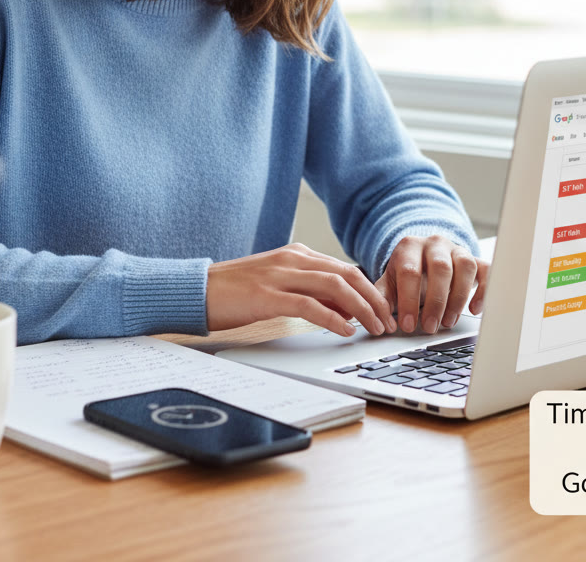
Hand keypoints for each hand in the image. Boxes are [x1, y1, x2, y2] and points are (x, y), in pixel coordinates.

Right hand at [206, 244, 397, 336]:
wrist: (198, 289)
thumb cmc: (237, 291)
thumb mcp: (279, 284)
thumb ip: (310, 291)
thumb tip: (345, 309)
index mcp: (297, 254)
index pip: (345, 268)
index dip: (369, 290)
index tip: (384, 310)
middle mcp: (293, 259)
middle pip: (347, 274)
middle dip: (373, 299)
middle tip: (387, 321)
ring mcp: (281, 275)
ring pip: (335, 286)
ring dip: (361, 309)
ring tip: (374, 328)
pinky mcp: (268, 295)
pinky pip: (310, 304)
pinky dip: (333, 317)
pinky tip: (345, 330)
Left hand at [374, 235, 487, 334]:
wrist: (424, 258)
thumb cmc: (407, 274)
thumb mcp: (389, 283)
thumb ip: (383, 299)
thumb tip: (383, 324)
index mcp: (409, 246)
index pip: (410, 271)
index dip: (408, 300)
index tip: (407, 325)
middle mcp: (434, 243)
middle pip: (440, 268)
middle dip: (435, 301)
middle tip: (430, 327)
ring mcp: (456, 249)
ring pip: (465, 266)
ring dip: (458, 297)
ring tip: (448, 322)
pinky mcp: (475, 259)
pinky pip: (486, 270)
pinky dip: (484, 289)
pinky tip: (475, 309)